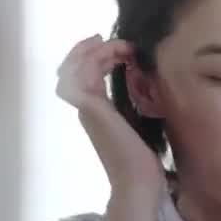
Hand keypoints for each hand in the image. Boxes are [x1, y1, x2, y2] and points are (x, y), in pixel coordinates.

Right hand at [56, 35, 163, 202]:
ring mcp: (85, 108)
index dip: (96, 57)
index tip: (122, 49)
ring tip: (117, 43)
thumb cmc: (144, 161)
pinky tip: (120, 52)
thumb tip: (150, 86)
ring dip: (93, 50)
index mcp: (95, 113)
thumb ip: (136, 106)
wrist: (139, 181)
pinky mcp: (90, 107)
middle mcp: (85, 109)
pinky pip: (83, 72)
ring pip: (72, 67)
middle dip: (87, 49)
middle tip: (110, 39)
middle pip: (70, 69)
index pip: (83, 77)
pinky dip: (98, 56)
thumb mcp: (141, 125)